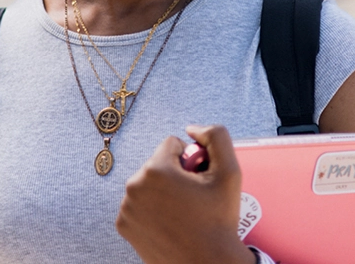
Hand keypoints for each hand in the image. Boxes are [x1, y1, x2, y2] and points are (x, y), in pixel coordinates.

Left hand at [115, 125, 255, 263]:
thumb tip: (192, 129)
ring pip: (147, 185)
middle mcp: (134, 186)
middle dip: (175, 176)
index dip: (190, 160)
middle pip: (158, 165)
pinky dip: (152, 210)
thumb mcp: (230, 172)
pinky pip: (138, 205)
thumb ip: (216, 137)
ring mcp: (126, 208)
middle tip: (192, 199)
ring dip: (162, 193)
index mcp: (155, 169)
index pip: (171, 144)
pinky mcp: (124, 226)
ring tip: (182, 213)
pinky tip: (169, 223)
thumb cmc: (219, 220)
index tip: (198, 180)